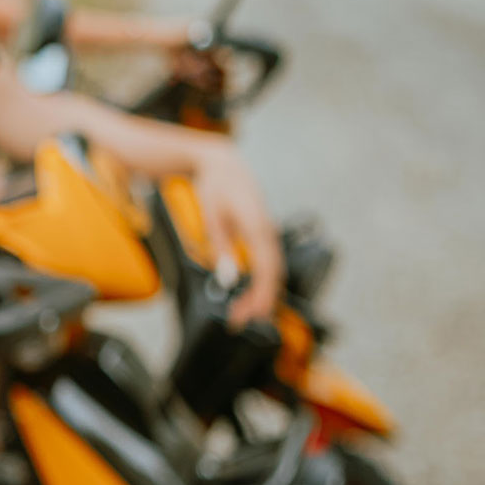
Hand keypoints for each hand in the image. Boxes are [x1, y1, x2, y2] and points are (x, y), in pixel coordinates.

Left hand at [188, 139, 281, 325]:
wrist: (224, 164)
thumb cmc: (216, 187)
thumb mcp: (212, 218)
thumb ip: (220, 249)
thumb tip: (229, 278)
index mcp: (257, 227)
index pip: (267, 269)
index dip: (262, 295)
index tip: (251, 314)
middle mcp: (267, 232)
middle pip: (273, 274)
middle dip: (261, 301)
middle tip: (240, 321)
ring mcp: (267, 233)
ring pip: (272, 270)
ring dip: (261, 293)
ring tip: (244, 312)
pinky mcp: (262, 234)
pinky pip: (267, 262)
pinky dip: (261, 280)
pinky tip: (250, 293)